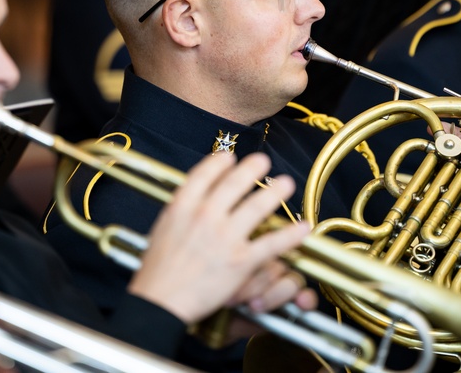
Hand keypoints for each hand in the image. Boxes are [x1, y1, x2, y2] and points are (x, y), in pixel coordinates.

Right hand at [127, 152, 311, 324]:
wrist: (160, 301)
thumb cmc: (157, 270)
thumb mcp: (162, 228)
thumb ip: (182, 209)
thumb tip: (195, 195)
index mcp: (183, 205)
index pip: (206, 172)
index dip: (222, 161)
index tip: (231, 158)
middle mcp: (205, 215)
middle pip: (236, 182)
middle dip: (254, 167)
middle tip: (264, 161)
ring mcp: (225, 237)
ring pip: (258, 206)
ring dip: (276, 192)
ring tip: (286, 184)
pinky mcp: (241, 261)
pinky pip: (272, 243)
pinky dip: (291, 235)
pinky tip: (303, 228)